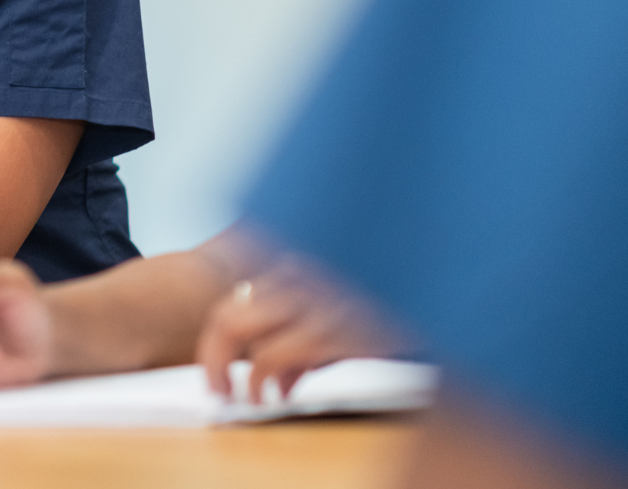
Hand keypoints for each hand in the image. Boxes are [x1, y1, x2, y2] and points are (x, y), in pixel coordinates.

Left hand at [196, 256, 405, 400]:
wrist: (453, 306)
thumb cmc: (402, 314)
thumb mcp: (347, 328)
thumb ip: (307, 347)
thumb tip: (280, 384)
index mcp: (298, 267)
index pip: (232, 303)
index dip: (215, 346)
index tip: (217, 378)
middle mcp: (299, 273)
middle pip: (228, 317)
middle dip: (215, 361)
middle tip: (221, 394)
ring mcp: (314, 296)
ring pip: (240, 330)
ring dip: (242, 378)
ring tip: (253, 401)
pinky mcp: (332, 324)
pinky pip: (274, 354)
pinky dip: (266, 382)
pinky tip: (280, 400)